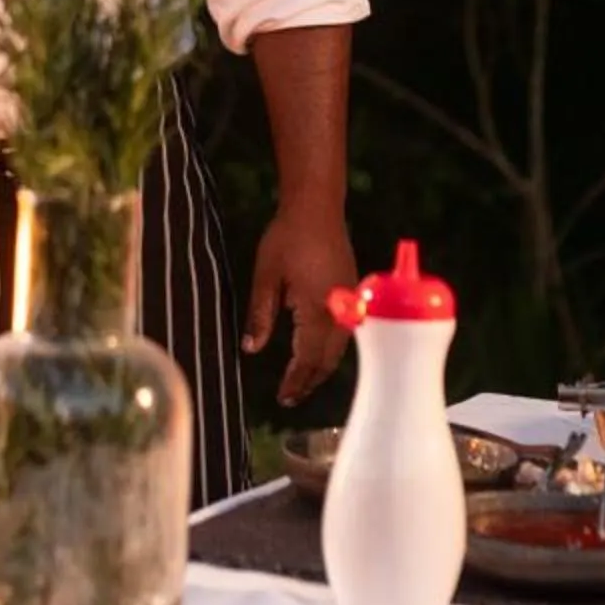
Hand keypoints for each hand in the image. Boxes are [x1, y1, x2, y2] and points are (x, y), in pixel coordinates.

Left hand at [246, 207, 357, 406]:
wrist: (317, 205)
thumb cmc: (287, 236)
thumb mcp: (266, 276)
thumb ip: (260, 315)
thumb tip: (251, 349)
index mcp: (317, 310)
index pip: (307, 359)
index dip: (295, 381)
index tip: (282, 398)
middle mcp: (339, 311)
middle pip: (327, 359)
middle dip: (309, 380)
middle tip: (290, 397)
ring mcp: (350, 301)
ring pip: (339, 348)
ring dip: (321, 367)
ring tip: (302, 380)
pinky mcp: (352, 291)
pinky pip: (345, 332)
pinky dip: (330, 349)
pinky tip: (317, 351)